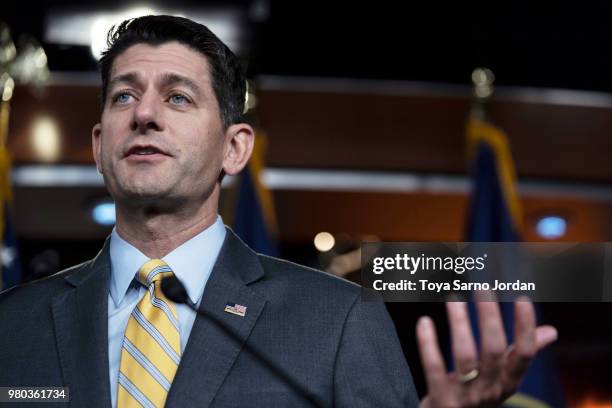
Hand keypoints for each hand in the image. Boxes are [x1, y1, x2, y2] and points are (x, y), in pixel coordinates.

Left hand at [417, 299, 557, 407]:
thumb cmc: (477, 395)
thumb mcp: (502, 380)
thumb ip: (519, 355)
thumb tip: (551, 331)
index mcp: (508, 383)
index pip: (524, 354)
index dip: (525, 327)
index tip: (522, 299)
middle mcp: (490, 390)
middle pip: (493, 351)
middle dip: (489, 319)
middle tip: (482, 289)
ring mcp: (465, 396)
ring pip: (465, 357)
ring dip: (459, 325)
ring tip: (453, 299)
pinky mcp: (440, 398)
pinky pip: (434, 368)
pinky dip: (428, 344)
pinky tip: (424, 322)